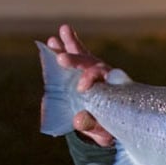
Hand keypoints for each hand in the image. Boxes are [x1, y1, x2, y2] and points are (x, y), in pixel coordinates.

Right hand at [44, 24, 114, 145]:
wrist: (104, 125)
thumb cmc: (105, 128)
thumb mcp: (101, 131)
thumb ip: (92, 126)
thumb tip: (78, 120)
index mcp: (112, 88)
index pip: (102, 76)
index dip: (90, 78)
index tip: (80, 88)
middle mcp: (103, 76)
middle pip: (91, 62)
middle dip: (76, 60)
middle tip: (61, 59)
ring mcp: (92, 71)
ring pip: (82, 55)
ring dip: (70, 45)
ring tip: (60, 33)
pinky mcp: (79, 71)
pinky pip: (73, 58)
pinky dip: (63, 48)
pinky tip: (54, 40)